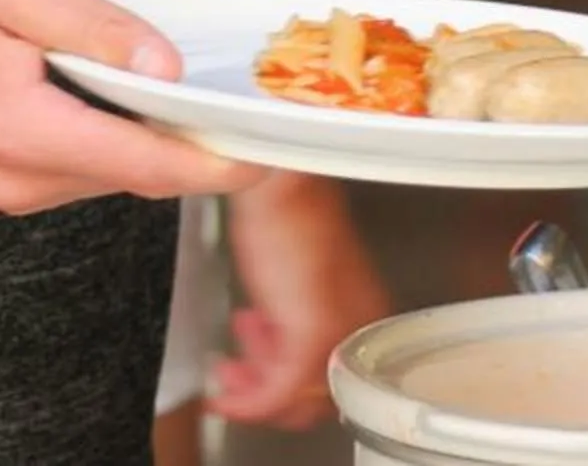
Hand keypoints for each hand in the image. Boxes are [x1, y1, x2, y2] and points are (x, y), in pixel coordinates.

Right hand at [0, 0, 265, 214]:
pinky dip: (130, 139)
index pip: (140, 166)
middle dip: (199, 151)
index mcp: (20, 129)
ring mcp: (12, 181)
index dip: (212, 165)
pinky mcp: (14, 172)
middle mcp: (16, 173)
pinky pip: (94, 165)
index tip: (267, 158)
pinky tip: (150, 99)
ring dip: (164, 143)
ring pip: (120, 174)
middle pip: (137, 176)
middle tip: (256, 113)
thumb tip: (164, 69)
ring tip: (208, 97)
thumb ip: (98, 29)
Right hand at [209, 174, 391, 427]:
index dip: (289, 377)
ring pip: (295, 399)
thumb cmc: (286, 212)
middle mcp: (357, 327)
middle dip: (267, 386)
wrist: (278, 182)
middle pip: (314, 394)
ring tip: (230, 369)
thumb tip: (276, 338)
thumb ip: (292, 310)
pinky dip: (246, 403)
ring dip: (254, 391)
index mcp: (363, 311)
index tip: (257, 369)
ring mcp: (336, 335)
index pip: (332, 376)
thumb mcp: (293, 272)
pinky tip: (224, 396)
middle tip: (236, 371)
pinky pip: (275, 393)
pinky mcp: (311, 337)